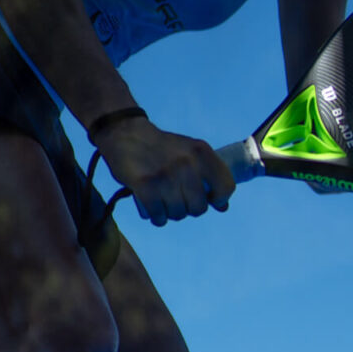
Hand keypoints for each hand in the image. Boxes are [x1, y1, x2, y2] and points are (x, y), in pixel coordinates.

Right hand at [96, 118, 235, 226]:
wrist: (126, 134)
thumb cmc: (162, 147)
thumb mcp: (190, 151)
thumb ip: (208, 175)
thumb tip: (223, 207)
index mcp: (202, 152)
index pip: (226, 186)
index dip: (219, 199)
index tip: (208, 199)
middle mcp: (187, 163)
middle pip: (199, 208)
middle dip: (189, 208)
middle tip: (178, 199)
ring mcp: (166, 176)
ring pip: (179, 214)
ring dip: (170, 213)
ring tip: (163, 200)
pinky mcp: (146, 186)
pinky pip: (159, 216)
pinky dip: (157, 217)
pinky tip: (154, 208)